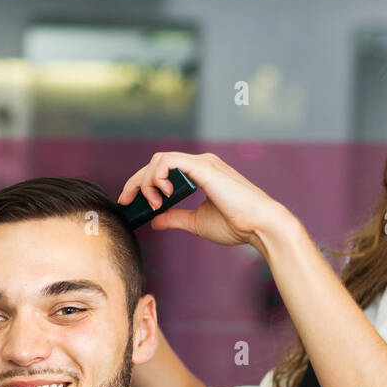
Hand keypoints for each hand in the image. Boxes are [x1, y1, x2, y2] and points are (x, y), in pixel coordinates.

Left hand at [116, 151, 293, 256]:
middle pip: (156, 163)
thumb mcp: (196, 222)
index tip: (129, 201)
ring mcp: (202, 163)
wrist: (260, 226)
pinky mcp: (203, 167)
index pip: (162, 169)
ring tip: (153, 203)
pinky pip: (168, 162)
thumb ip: (175, 218)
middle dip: (136, 182)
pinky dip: (157, 177)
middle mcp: (200, 163)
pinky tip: (162, 195)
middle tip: (127, 201)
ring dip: (147, 181)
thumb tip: (154, 220)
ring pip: (159, 160)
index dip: (141, 183)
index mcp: (200, 173)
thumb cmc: (236, 225)